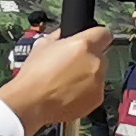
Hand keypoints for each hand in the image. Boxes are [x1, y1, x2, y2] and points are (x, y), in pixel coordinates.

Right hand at [0, 27, 118, 131]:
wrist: (31, 103)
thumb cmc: (34, 74)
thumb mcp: (42, 45)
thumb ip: (59, 37)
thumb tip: (64, 36)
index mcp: (83, 45)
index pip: (104, 33)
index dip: (96, 37)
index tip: (90, 41)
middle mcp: (95, 62)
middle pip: (101, 55)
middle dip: (89, 58)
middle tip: (71, 65)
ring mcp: (99, 82)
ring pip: (99, 74)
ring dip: (88, 76)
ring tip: (67, 83)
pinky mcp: (97, 99)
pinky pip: (96, 91)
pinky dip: (86, 92)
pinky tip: (69, 94)